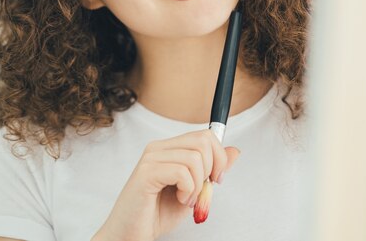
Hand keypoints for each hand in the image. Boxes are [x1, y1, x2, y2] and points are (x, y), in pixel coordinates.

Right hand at [91, 129, 240, 240]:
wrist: (131, 234)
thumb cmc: (156, 214)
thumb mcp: (194, 190)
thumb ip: (212, 170)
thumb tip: (234, 151)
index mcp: (169, 148)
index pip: (204, 135)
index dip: (219, 156)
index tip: (216, 178)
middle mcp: (158, 148)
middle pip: (202, 141)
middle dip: (212, 168)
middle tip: (202, 189)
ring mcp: (151, 158)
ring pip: (195, 157)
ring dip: (197, 184)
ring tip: (186, 198)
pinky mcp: (146, 172)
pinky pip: (182, 172)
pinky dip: (188, 190)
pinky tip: (179, 198)